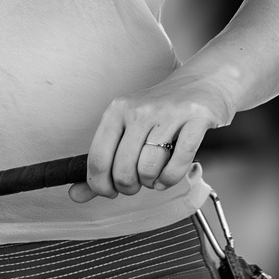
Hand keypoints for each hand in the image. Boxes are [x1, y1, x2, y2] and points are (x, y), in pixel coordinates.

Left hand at [69, 68, 235, 201]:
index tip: (109, 191)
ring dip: (150, 183)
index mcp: (118, 110)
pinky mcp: (195, 121)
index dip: (100, 186)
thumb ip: (102, 162)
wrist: (202, 83)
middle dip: (128, 187)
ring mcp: (169, 114)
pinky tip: (168, 174)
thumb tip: (76, 195)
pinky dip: (170, 179)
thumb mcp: (127, 127)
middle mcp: (140, 110)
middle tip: (136, 183)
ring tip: (154, 175)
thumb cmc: (160, 112)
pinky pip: (177, 165)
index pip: (97, 159)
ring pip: (148, 169)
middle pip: (122, 170)